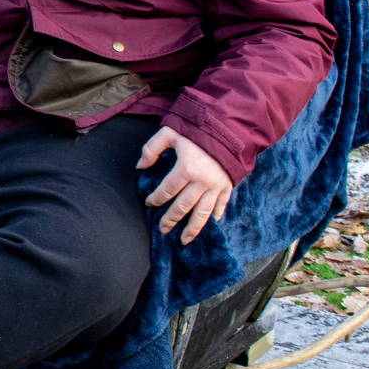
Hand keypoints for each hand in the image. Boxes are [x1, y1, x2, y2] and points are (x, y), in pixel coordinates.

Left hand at [137, 127, 232, 244]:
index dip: (156, 198)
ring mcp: (217, 186)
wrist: (228, 128)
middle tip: (162, 229)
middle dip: (171, 219)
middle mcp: (203, 181)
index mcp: (187, 167)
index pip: (167, 190)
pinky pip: (220, 207)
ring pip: (203, 213)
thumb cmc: (195, 130)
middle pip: (183, 206)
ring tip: (183, 240)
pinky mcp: (228, 187)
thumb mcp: (169, 132)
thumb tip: (140, 167)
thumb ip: (151, 148)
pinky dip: (214, 217)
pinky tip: (208, 226)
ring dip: (193, 228)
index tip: (148, 203)